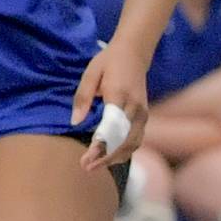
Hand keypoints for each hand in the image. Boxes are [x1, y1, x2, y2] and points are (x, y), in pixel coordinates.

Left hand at [71, 40, 148, 171]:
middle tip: (86, 167)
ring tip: (94, 166)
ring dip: (114, 158)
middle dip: (106, 157)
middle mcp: (135, 108)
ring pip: (132, 144)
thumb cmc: (108, 62)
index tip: (86, 158)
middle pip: (123, 141)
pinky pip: (136, 140)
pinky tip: (109, 158)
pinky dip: (124, 152)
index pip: (111, 127)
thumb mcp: (90, 73)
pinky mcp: (145, 117)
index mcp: (120, 95)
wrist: (134, 53)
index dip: (100, 146)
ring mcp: (143, 114)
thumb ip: (82, 98)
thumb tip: (75, 122)